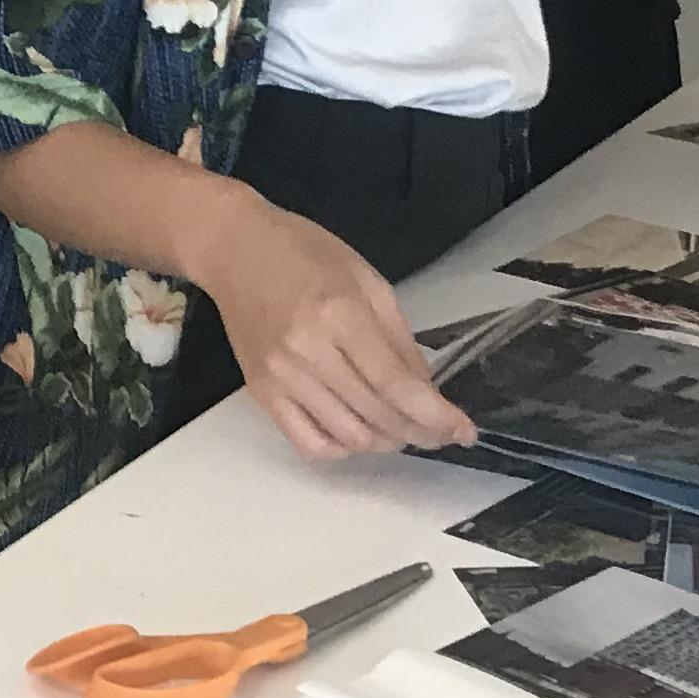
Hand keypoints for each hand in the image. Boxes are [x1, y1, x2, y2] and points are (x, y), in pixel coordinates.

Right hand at [187, 185, 474, 461]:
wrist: (235, 249)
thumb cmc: (305, 253)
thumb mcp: (367, 280)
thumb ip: (400, 339)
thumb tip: (427, 393)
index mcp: (338, 313)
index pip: (395, 384)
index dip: (435, 415)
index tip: (463, 431)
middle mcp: (307, 351)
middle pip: (376, 415)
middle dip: (419, 431)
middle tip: (439, 432)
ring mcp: (280, 376)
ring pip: (348, 436)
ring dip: (385, 442)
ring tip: (401, 429)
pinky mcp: (261, 392)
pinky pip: (308, 443)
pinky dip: (342, 448)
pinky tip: (359, 433)